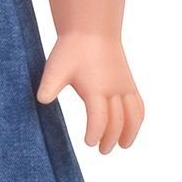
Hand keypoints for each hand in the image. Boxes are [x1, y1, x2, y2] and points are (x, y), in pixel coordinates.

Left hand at [37, 33, 144, 153]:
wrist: (92, 30)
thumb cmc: (72, 49)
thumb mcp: (56, 67)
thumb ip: (49, 85)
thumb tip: (41, 100)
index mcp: (95, 88)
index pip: (99, 119)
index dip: (96, 134)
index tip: (89, 143)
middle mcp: (114, 89)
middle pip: (118, 122)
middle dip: (111, 139)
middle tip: (102, 151)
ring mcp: (124, 86)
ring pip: (133, 116)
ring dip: (130, 133)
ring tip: (123, 146)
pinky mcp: (129, 83)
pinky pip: (139, 105)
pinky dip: (138, 119)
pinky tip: (132, 127)